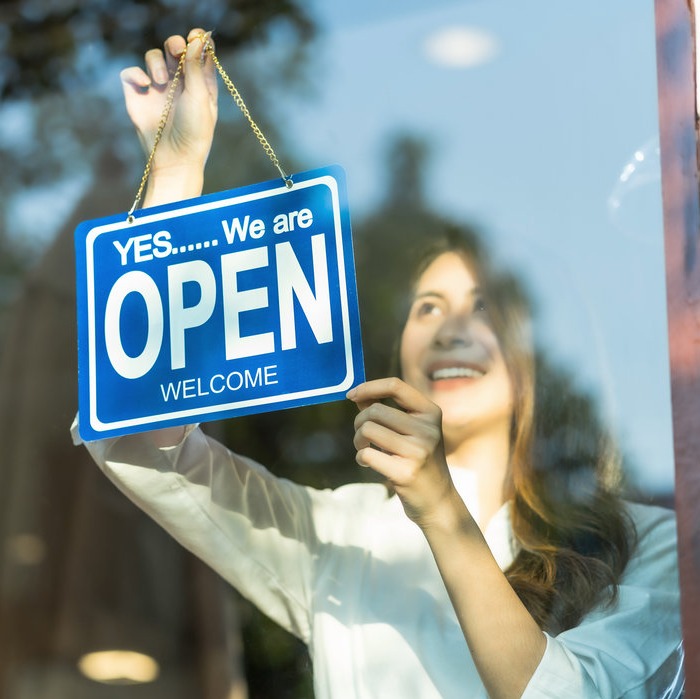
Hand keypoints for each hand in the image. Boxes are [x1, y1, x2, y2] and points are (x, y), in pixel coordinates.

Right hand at [120, 28, 217, 175]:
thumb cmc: (194, 131)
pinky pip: (131, 72)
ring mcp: (157, 88)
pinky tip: (146, 86)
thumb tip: (197, 38)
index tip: (196, 37)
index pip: (198, 52)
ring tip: (162, 82)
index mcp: (200, 82)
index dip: (197, 40)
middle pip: (174, 48)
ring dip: (157, 62)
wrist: (174, 158)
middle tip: (177, 50)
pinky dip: (136, 73)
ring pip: (153, 56)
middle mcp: (179, 82)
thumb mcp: (200, 97)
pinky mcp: (138, 95)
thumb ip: (196, 67)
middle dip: (175, 44)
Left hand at [347, 378, 458, 527]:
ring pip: (368, 429)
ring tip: (366, 449)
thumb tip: (357, 394)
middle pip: (375, 410)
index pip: (395, 386)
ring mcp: (419, 451)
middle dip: (359, 422)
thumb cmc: (418, 461)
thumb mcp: (412, 431)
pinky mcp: (406, 472)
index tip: (351, 395)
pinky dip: (361, 457)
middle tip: (362, 436)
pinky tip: (368, 463)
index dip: (368, 387)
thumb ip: (387, 411)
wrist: (438, 501)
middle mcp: (428, 429)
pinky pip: (367, 454)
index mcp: (431, 413)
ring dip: (358, 440)